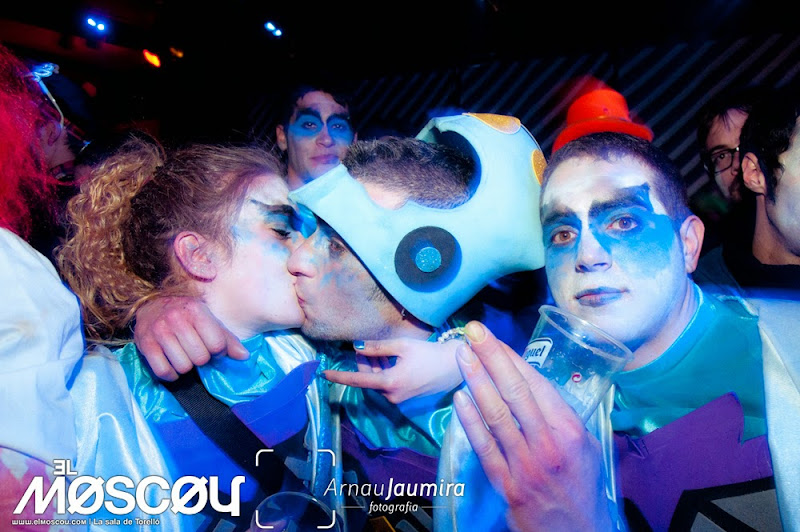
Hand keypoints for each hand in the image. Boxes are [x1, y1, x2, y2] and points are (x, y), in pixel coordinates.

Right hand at [133, 296, 247, 380]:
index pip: (217, 344)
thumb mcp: (209, 320)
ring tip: (183, 355)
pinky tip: (172, 365)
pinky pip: (163, 371)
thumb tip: (244, 356)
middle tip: (196, 351)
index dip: (218, 351)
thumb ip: (227, 339)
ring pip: (183, 367)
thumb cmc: (187, 315)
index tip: (213, 347)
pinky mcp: (145, 344)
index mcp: (195, 310)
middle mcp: (175, 318)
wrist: (152, 305)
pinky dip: (170, 374)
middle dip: (202, 359)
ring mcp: (158, 331)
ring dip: (186, 366)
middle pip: (200, 358)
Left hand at [323, 337, 462, 403]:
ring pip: (378, 382)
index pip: (358, 380)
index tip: (324, 374)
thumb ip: (376, 348)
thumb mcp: (402, 346)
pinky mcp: (406, 398)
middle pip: (369, 379)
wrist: (454, 367)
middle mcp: (392, 395)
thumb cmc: (429, 354)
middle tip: (364, 348)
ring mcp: (400, 399)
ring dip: (375, 368)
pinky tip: (389, 360)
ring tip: (378, 351)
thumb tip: (356, 348)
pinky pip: (388, 385)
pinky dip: (384, 373)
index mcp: (390, 383)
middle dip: (364, 364)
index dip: (340, 376)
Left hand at [453, 321, 611, 531]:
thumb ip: (562, 415)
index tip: (492, 337)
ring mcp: (526, 465)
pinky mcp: (507, 485)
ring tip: (462, 356)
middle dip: (491, 357)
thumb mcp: (586, 446)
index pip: (535, 384)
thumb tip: (536, 382)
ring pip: (496, 415)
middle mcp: (548, 444)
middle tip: (472, 332)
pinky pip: (485, 448)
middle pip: (514, 392)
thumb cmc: (581, 485)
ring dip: (476, 381)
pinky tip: (459, 399)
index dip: (511, 357)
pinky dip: (470, 421)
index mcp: (569, 430)